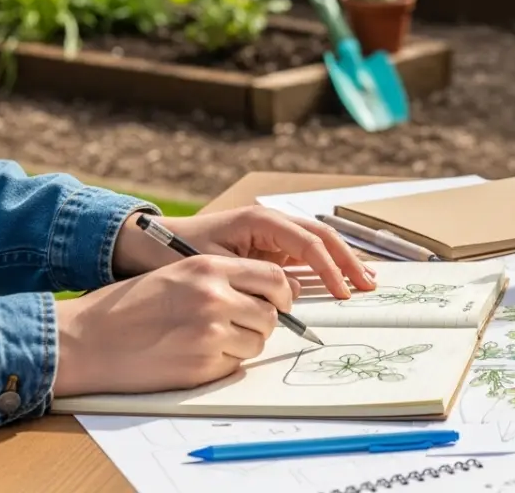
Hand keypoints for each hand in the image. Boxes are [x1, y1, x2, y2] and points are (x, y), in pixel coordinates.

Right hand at [53, 256, 297, 396]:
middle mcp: (214, 297)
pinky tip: (195, 355)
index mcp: (208, 267)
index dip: (282, 292)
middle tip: (244, 325)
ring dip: (244, 343)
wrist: (86, 339)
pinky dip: (224, 363)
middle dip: (263, 321)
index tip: (280, 301)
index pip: (273, 277)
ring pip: (257, 341)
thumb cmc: (128, 306)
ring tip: (211, 339)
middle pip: (271, 313)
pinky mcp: (202, 366)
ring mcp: (210, 333)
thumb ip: (222, 278)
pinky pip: (235, 365)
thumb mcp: (177, 273)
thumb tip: (269, 291)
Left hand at [114, 206, 374, 297]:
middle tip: (368, 286)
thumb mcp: (214, 267)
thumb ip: (254, 278)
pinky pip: (305, 255)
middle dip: (348, 261)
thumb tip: (292, 294)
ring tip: (366, 282)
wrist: (145, 243)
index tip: (343, 292)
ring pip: (319, 243)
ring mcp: (272, 233)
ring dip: (342, 262)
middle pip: (323, 237)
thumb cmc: (174, 251)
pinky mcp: (269, 247)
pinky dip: (325, 267)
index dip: (329, 268)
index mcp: (261, 219)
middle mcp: (272, 221)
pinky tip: (341, 282)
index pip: (308, 243)